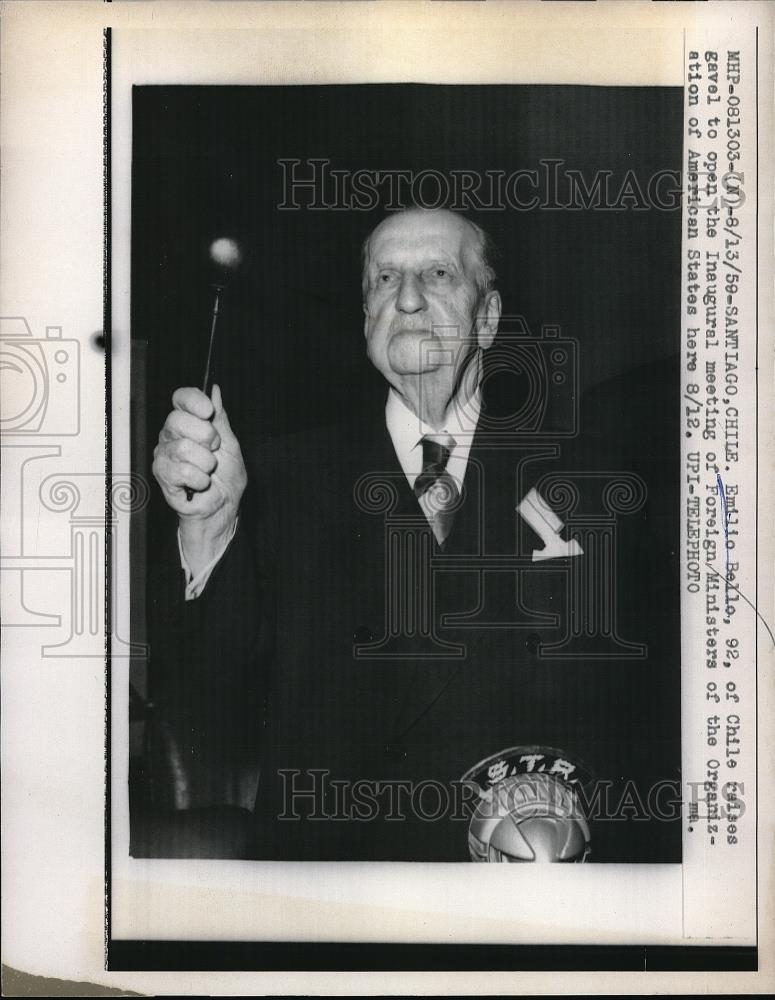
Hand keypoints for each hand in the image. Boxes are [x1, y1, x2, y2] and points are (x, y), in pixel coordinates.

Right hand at [152, 385, 246, 570]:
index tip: (208, 412)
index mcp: (188, 423)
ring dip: (206, 463)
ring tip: (208, 471)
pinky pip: (180, 470)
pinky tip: (201, 483)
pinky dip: (199, 479)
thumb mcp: (229, 443)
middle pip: (177, 420)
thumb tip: (213, 390)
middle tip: (214, 450)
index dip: (194, 401)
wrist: (223, 506)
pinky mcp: (162, 475)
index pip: (181, 398)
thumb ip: (220, 417)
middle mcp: (171, 435)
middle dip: (206, 437)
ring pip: (183, 448)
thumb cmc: (225, 477)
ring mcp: (164, 454)